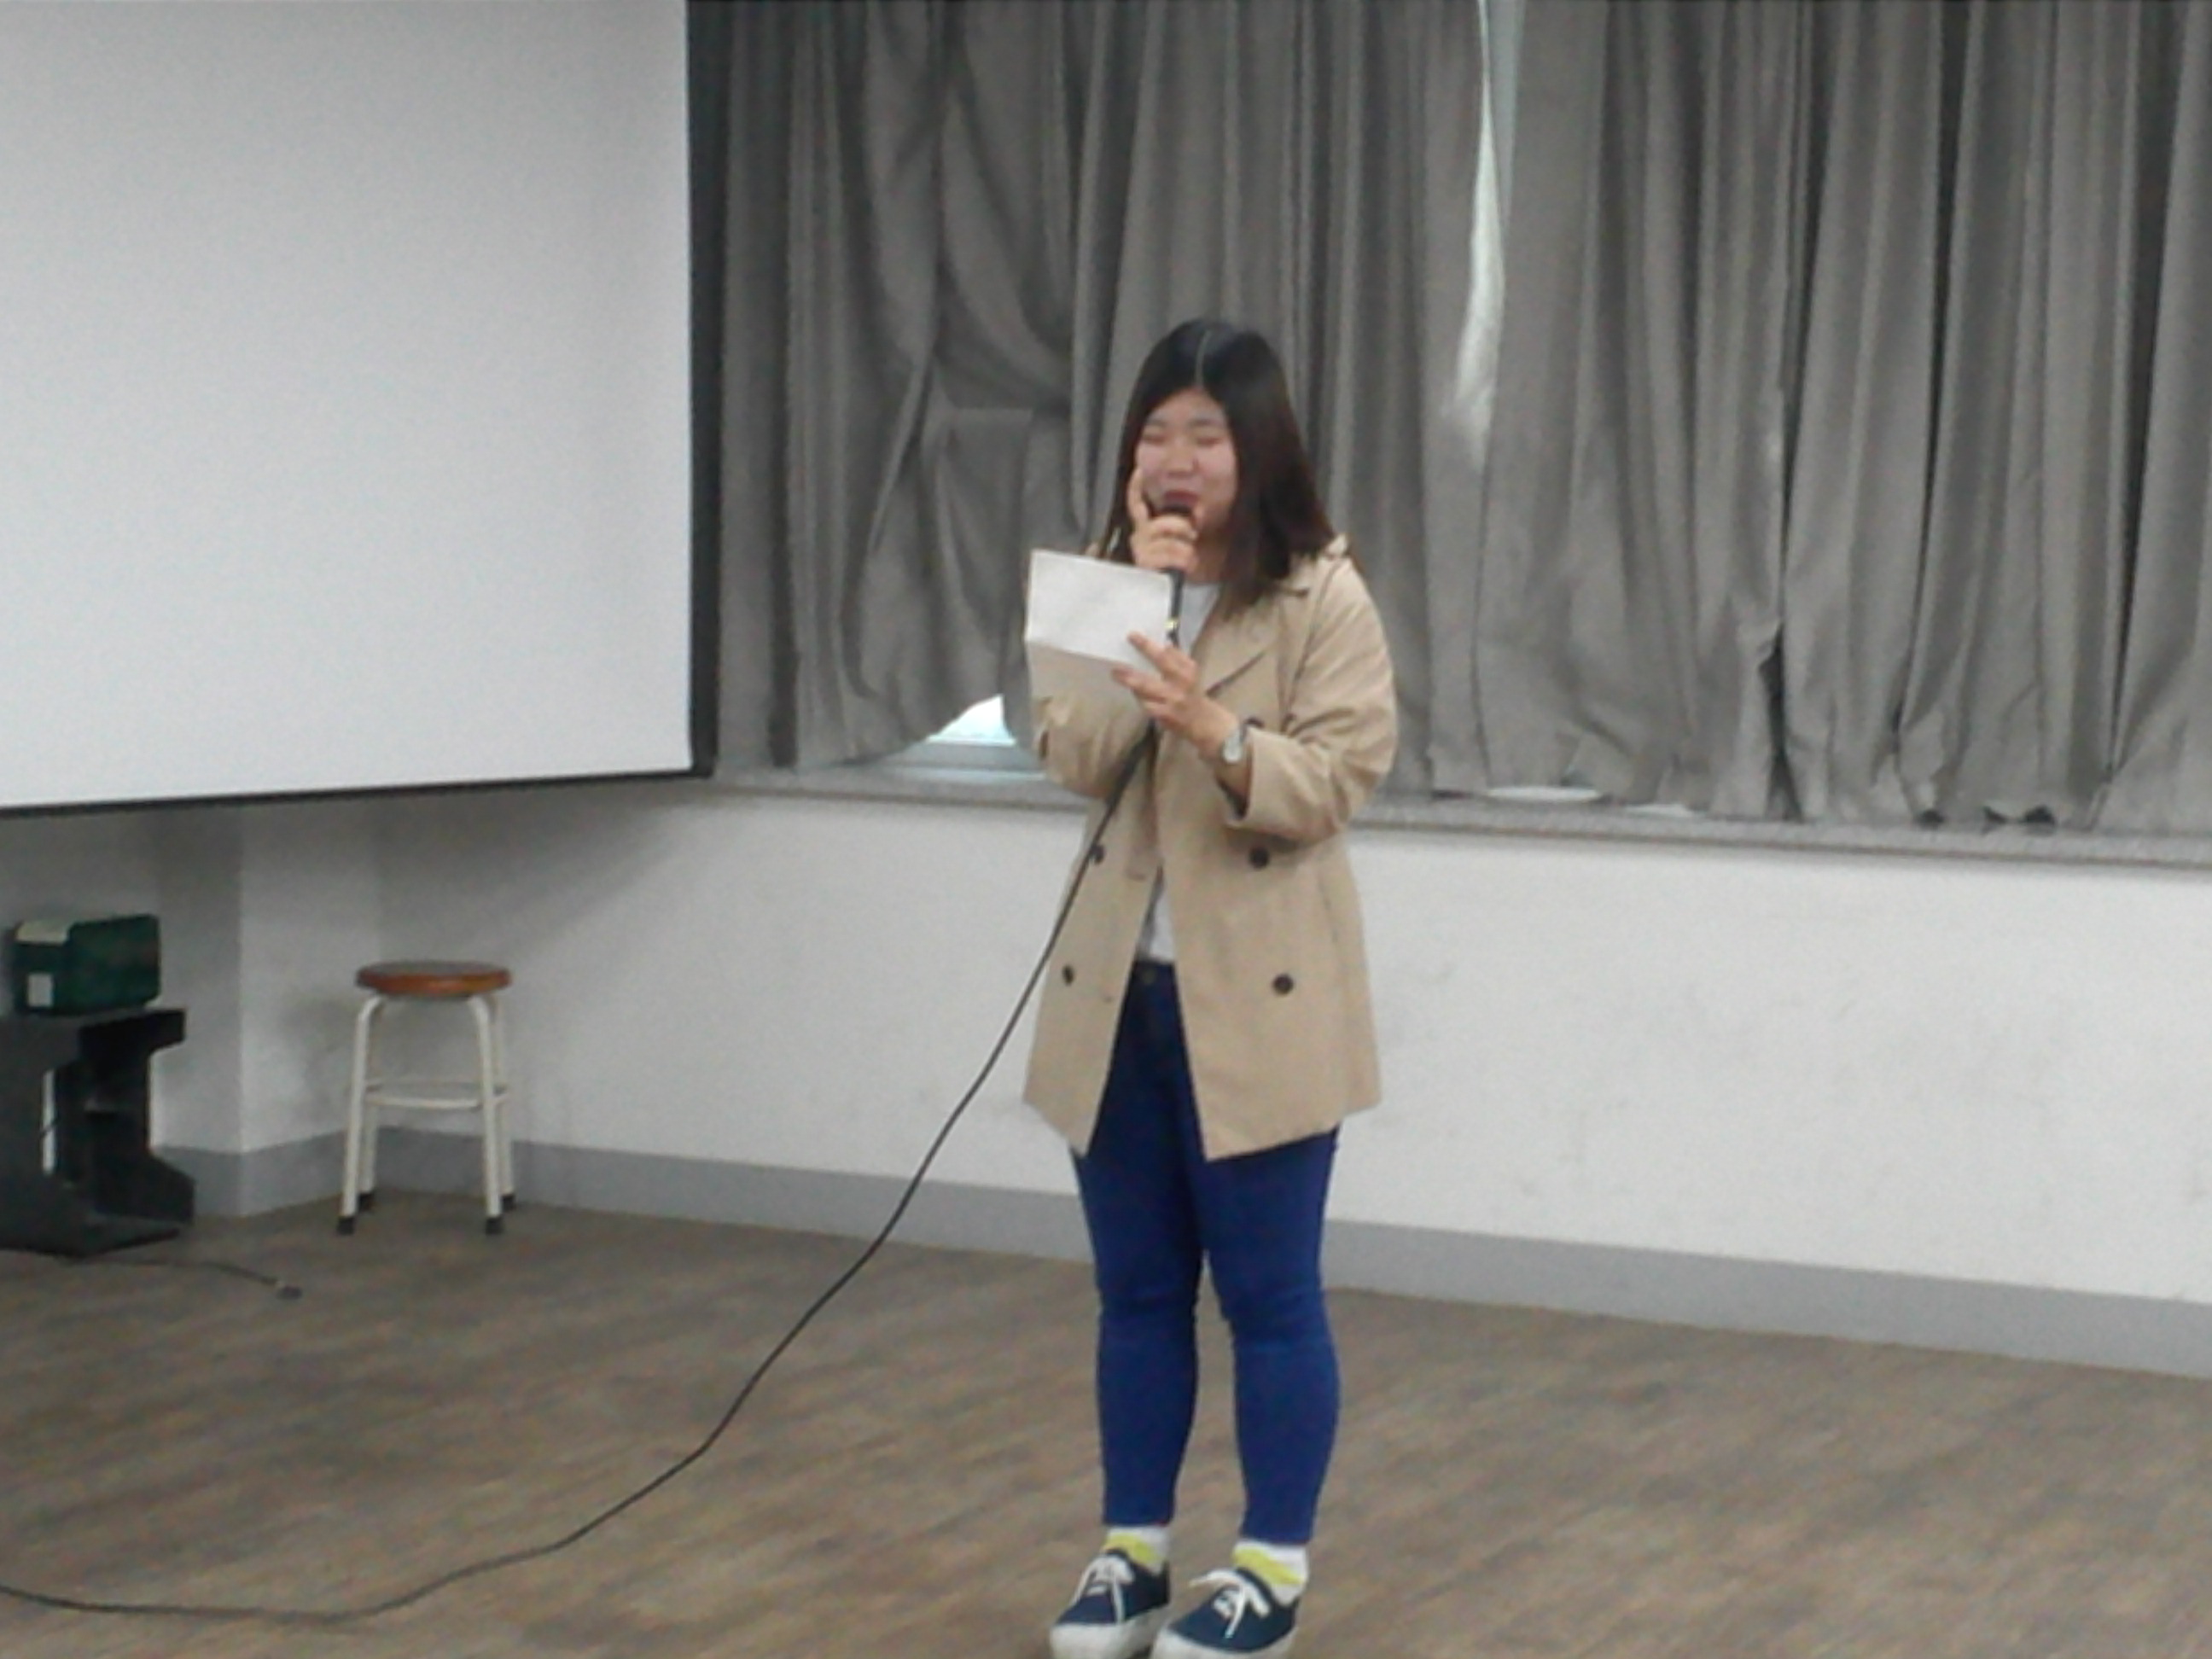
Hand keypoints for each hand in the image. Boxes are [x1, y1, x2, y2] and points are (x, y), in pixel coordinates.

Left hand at [1114, 632, 1239, 754]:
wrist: (1204, 722)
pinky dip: (1139, 698)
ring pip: (1147, 688)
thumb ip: (1178, 659)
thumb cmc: (1192, 693)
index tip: (1131, 635)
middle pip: (1154, 672)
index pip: (1165, 654)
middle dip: (1139, 657)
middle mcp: (1181, 683)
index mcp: (1187, 670)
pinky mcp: (1166, 715)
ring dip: (1130, 680)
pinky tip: (1132, 692)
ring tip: (1115, 674)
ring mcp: (1173, 700)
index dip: (1147, 645)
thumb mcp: (1190, 673)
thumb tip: (1166, 645)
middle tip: (1117, 656)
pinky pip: (1147, 705)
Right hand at [1125, 470, 1197, 576]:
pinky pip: (1168, 556)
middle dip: (1180, 527)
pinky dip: (1183, 560)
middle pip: (1158, 524)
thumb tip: (1199, 509)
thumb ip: (1187, 524)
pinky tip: (1187, 565)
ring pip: (1167, 541)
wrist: (1165, 592)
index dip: (1136, 488)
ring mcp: (1140, 552)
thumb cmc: (1174, 563)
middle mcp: (1138, 538)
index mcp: (1144, 529)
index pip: (1136, 505)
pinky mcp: (1145, 567)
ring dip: (1185, 549)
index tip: (1140, 471)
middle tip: (1193, 535)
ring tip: (1190, 557)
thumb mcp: (1182, 540)